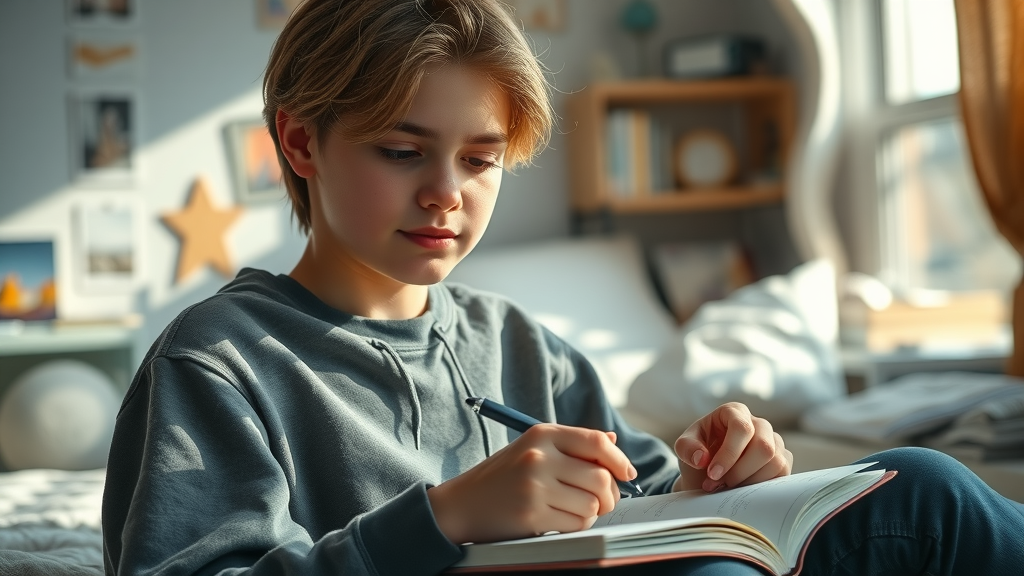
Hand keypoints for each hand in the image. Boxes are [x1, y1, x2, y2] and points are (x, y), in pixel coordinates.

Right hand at [427, 424, 635, 543]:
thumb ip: (572, 445)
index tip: (627, 473)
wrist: (461, 504)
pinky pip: (577, 523)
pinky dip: (577, 525)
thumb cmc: (503, 477)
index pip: (596, 442)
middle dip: (611, 494)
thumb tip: (613, 444)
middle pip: (600, 476)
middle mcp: (539, 456)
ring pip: (593, 503)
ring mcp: (535, 485)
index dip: (619, 459)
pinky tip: (560, 519)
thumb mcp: (533, 450)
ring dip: (592, 511)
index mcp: (542, 434)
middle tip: (604, 500)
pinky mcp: (532, 514)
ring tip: (575, 509)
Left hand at [672, 402, 792, 492]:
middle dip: (739, 471)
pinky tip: (742, 490)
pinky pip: (782, 473)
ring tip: (727, 489)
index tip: (712, 474)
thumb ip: (687, 448)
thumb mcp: (684, 448)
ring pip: (775, 462)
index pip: (742, 428)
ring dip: (749, 481)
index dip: (729, 454)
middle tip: (718, 485)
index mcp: (734, 412)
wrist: (707, 475)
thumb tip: (702, 458)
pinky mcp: (782, 460)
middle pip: (763, 447)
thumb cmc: (697, 456)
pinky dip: (762, 486)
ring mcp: (774, 441)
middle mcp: (759, 424)